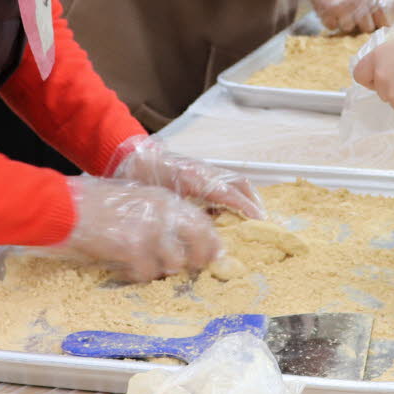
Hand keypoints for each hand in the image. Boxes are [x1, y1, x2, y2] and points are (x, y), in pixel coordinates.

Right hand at [56, 176, 220, 281]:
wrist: (68, 206)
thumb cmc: (98, 203)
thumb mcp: (137, 199)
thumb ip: (160, 215)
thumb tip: (180, 240)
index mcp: (165, 199)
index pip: (203, 223)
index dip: (210, 244)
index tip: (212, 257)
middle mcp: (163, 213)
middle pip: (198, 246)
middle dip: (196, 263)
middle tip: (185, 271)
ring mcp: (150, 231)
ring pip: (173, 265)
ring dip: (160, 270)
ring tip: (142, 264)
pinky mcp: (133, 248)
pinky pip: (147, 274)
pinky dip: (138, 275)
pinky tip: (125, 267)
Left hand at [110, 136, 265, 219]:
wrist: (132, 157)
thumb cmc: (143, 178)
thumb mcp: (160, 199)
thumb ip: (181, 214)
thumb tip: (201, 235)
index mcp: (195, 177)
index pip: (228, 191)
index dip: (245, 206)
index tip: (259, 219)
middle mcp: (204, 171)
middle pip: (238, 183)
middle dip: (253, 200)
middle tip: (261, 220)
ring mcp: (203, 170)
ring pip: (233, 181)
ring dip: (245, 197)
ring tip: (252, 216)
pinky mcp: (200, 172)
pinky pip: (223, 182)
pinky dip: (232, 195)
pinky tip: (230, 212)